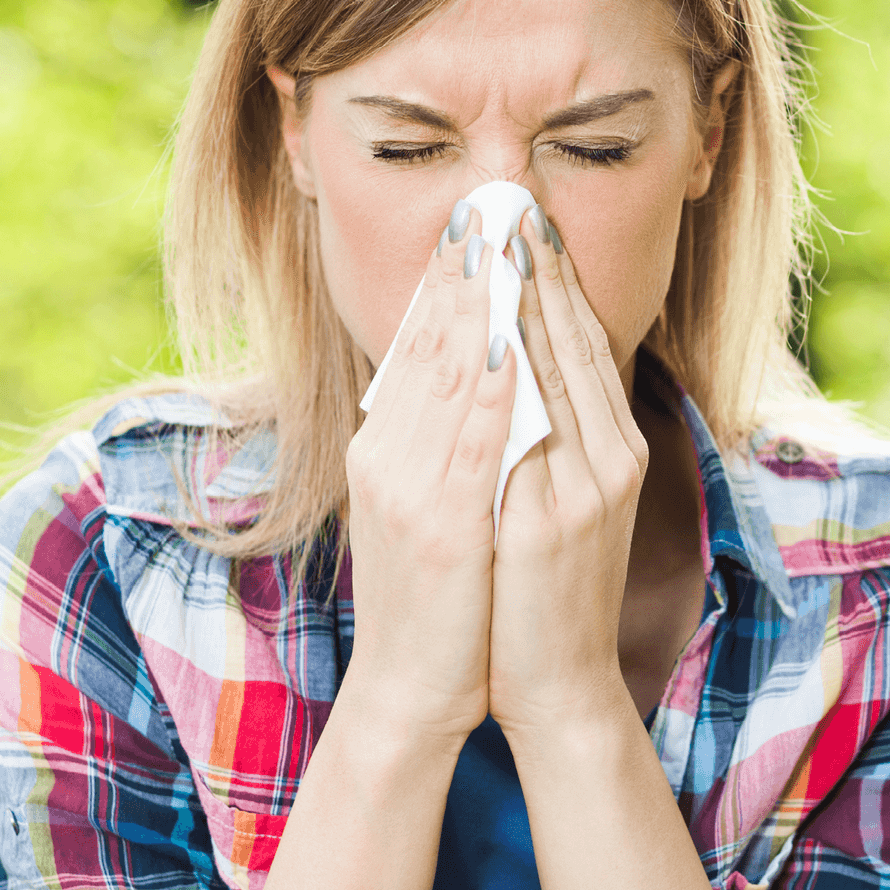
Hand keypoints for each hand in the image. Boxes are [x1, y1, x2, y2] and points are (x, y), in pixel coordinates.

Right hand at [339, 203, 517, 746]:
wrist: (413, 690)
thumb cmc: (437, 599)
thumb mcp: (426, 504)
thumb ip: (436, 441)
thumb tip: (462, 376)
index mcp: (385, 447)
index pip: (418, 345)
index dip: (447, 279)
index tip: (473, 220)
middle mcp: (388, 456)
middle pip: (428, 344)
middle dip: (462, 269)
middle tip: (487, 199)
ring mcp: (410, 488)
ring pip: (447, 376)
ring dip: (476, 302)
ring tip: (497, 239)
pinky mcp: (442, 524)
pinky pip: (470, 439)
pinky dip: (485, 383)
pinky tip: (503, 337)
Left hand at [487, 207, 648, 739]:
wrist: (556, 682)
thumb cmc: (541, 591)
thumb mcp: (554, 500)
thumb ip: (545, 434)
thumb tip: (512, 363)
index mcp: (612, 449)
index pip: (581, 343)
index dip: (553, 278)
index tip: (523, 218)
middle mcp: (611, 457)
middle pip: (574, 342)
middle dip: (539, 269)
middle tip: (509, 200)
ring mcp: (590, 487)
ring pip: (558, 373)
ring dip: (525, 301)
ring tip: (496, 239)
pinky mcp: (559, 519)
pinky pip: (536, 430)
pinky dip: (516, 375)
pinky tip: (493, 331)